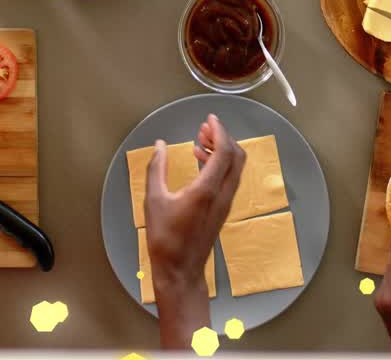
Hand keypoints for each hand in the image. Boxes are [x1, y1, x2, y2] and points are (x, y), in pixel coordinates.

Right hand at [144, 114, 244, 346]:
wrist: (180, 271)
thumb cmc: (165, 238)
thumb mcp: (154, 200)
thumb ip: (157, 169)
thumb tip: (159, 146)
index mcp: (207, 190)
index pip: (224, 152)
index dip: (219, 131)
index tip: (209, 119)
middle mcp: (222, 194)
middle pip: (236, 157)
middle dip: (223, 138)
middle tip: (204, 128)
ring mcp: (225, 203)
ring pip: (234, 168)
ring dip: (221, 150)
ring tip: (199, 142)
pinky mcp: (222, 209)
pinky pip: (228, 179)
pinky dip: (218, 164)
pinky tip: (199, 162)